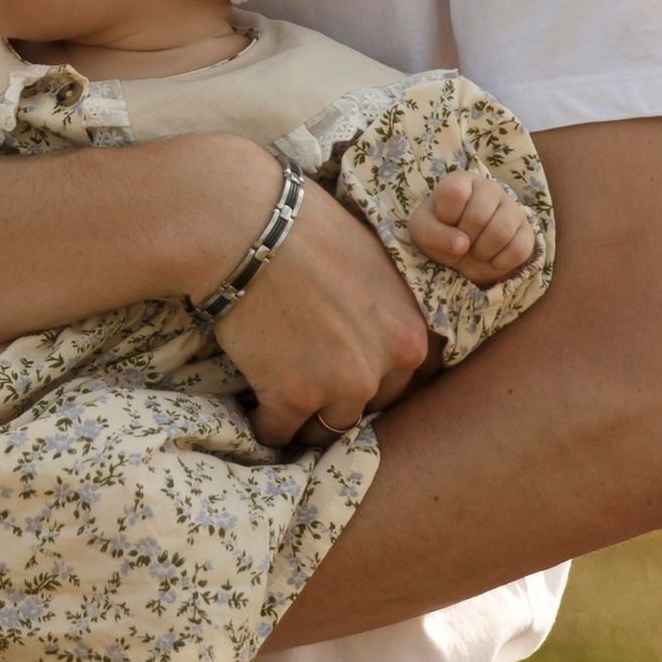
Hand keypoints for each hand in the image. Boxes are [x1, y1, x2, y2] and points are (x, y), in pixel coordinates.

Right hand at [217, 186, 430, 448]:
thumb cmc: (308, 229)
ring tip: (282, 401)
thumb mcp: (375, 264)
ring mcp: (339, 386)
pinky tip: (255, 407)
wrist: (250, 230)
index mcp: (411, 335)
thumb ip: (388, 310)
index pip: (405, 383)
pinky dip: (265, 423)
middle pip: (367, 408)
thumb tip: (380, 333)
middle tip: (313, 387)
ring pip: (326, 428)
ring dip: (305, 418)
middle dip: (341, 400)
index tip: (348, 375)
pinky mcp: (291, 398)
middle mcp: (384, 366)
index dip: (373, 380)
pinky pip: (278, 431)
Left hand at [408, 165, 536, 283]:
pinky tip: (492, 258)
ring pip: (500, 232)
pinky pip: (518, 249)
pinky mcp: (527, 230)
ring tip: (475, 250)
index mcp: (461, 180)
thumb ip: (433, 234)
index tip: (445, 222)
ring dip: (482, 252)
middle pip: (478, 217)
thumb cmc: (441, 233)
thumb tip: (461, 244)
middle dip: (465, 239)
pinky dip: (500, 262)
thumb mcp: (423, 232)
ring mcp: (511, 207)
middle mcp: (489, 187)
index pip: (454, 192)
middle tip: (461, 242)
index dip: (447, 215)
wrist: (464, 253)